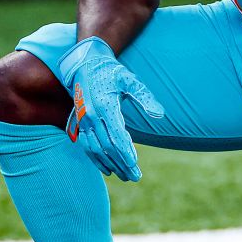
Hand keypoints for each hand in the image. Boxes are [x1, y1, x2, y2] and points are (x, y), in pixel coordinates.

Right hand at [57, 37, 164, 181]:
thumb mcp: (130, 80)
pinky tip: (108, 170)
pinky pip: (87, 146)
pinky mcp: (81, 124)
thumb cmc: (111, 72)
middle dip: (121, 163)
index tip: (135, 164)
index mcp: (104, 106)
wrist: (86, 64)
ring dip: (111, 165)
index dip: (125, 151)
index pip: (116, 135)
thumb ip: (145, 97)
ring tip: (126, 176)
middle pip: (107, 146)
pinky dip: (96, 160)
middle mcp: (91, 116)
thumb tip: (160, 114)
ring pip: (96, 149)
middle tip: (135, 177)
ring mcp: (84, 121)